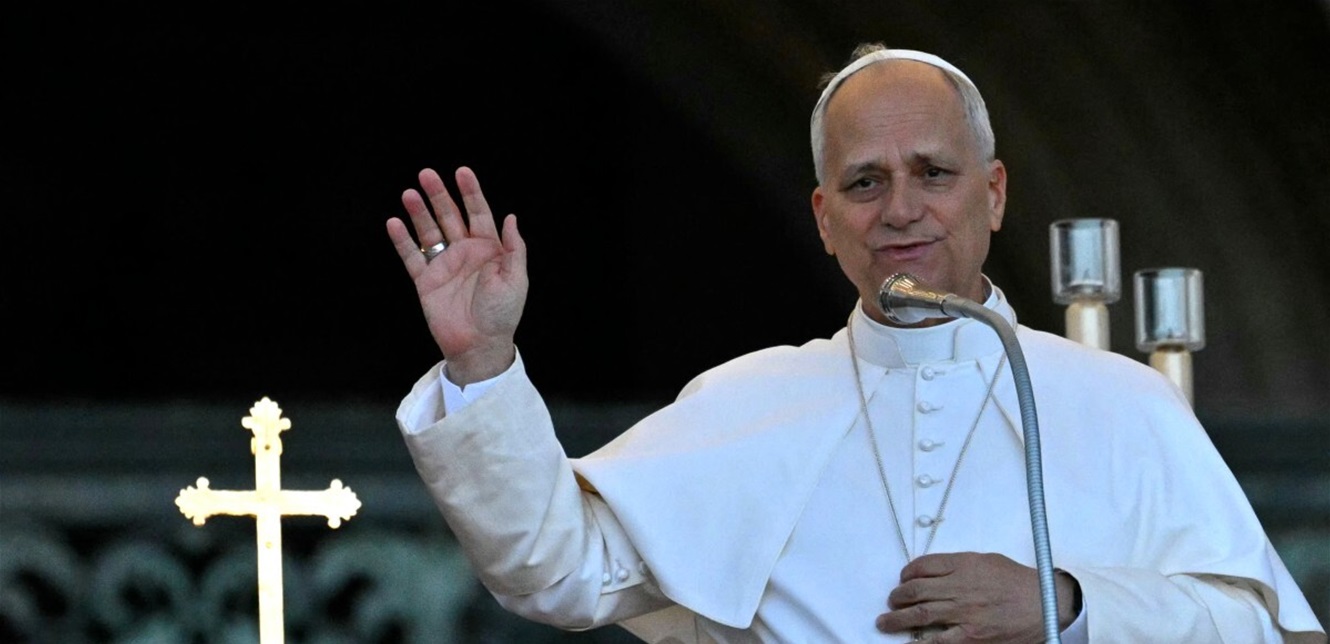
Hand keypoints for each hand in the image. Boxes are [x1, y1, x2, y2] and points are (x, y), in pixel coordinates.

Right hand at [386, 167, 526, 384]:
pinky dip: (402, 241)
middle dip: (439, 195)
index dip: (471, 192)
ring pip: (429, 232)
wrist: (480, 345)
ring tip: (409, 193)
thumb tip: (511, 217)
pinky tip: (394, 223)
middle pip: (449, 216)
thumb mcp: (516, 279)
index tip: (462, 172)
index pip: (478, 213)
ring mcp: (444, 266)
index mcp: (489, 249)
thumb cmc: (502, 314)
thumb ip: (514, 248)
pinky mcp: (426, 282)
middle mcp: (465, 253)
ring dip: (419, 213)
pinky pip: (412, 257)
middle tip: (427, 174)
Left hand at [876, 552, 1079, 642]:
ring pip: (921, 614)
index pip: (923, 566)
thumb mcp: (989, 561)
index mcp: (964, 565)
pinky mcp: (971, 636)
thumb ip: (962, 564)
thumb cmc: (1019, 582)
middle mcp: (960, 587)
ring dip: (898, 619)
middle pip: (916, 590)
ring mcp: (964, 613)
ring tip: (885, 622)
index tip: (903, 579)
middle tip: (891, 601)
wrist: (1045, 604)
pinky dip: (920, 642)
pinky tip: (910, 643)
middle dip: (897, 596)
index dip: (907, 573)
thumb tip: (938, 571)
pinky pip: (938, 640)